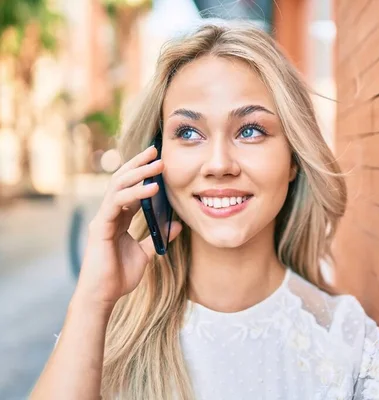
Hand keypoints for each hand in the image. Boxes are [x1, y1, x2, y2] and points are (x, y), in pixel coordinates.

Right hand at [74, 145, 181, 309]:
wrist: (104, 296)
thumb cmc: (120, 276)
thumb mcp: (146, 253)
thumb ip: (158, 237)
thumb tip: (177, 225)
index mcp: (118, 218)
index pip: (130, 188)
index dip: (142, 173)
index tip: (158, 159)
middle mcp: (109, 214)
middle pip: (122, 180)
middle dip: (138, 164)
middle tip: (156, 150)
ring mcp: (103, 219)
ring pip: (118, 187)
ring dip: (139, 173)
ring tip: (158, 164)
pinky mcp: (100, 228)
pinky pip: (117, 204)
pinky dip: (135, 194)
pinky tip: (152, 188)